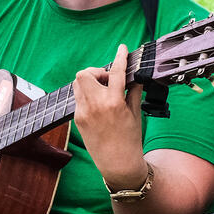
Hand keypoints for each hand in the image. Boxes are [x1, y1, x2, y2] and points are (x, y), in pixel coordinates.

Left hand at [73, 43, 146, 189]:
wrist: (117, 164)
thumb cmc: (130, 140)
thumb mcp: (135, 114)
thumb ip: (133, 92)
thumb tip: (134, 77)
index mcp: (113, 102)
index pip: (115, 72)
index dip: (120, 57)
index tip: (122, 48)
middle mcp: (95, 105)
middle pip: (84, 74)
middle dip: (95, 72)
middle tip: (107, 80)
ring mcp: (83, 112)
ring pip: (78, 85)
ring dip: (90, 83)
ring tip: (103, 92)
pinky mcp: (77, 119)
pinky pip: (79, 99)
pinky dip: (88, 96)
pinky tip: (99, 106)